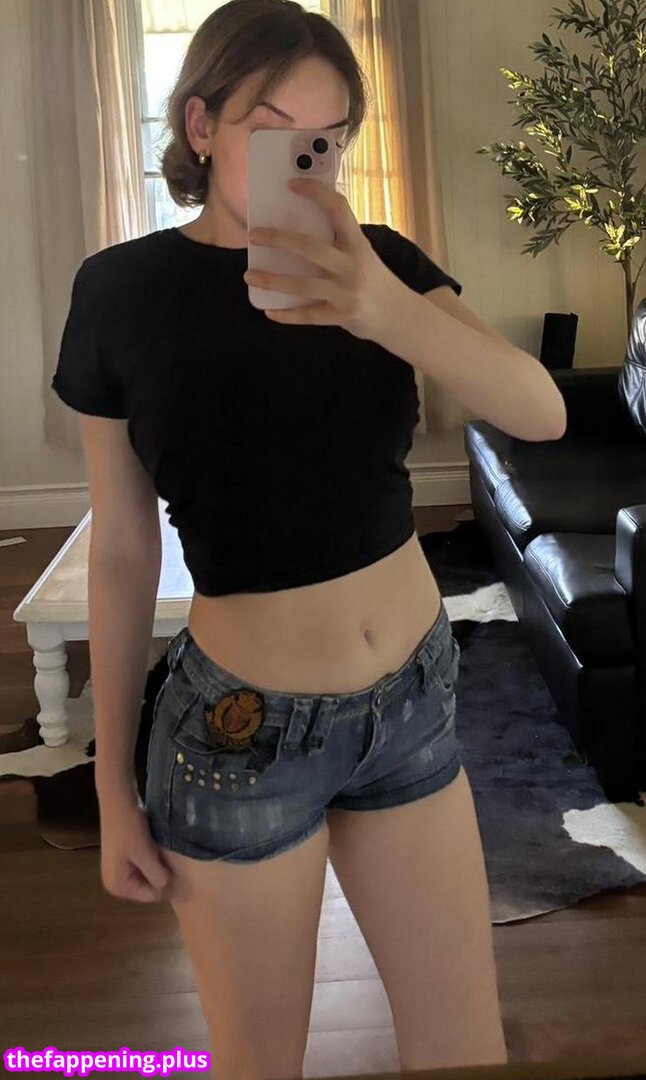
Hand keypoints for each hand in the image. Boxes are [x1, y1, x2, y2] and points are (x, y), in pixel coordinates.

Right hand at [98, 792, 170, 902]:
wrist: (118, 801)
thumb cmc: (129, 827)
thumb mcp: (145, 853)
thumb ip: (156, 874)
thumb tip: (165, 885)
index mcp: (117, 886)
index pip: (150, 896)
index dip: (163, 880)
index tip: (169, 863)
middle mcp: (114, 882)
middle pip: (147, 887)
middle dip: (157, 872)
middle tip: (162, 854)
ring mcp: (117, 870)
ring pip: (146, 875)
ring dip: (154, 864)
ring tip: (157, 848)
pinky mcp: (122, 858)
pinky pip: (142, 865)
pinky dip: (149, 857)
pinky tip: (152, 845)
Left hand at [243, 177, 407, 342]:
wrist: (398, 315)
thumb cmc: (373, 279)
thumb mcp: (361, 254)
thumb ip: (338, 242)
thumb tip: (296, 228)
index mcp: (358, 243)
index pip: (338, 208)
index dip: (315, 193)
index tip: (291, 183)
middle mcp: (352, 264)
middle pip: (309, 247)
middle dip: (277, 239)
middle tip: (253, 235)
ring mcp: (347, 292)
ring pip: (302, 284)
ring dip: (272, 280)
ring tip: (250, 275)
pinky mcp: (343, 316)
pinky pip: (309, 315)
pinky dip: (287, 315)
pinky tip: (269, 312)